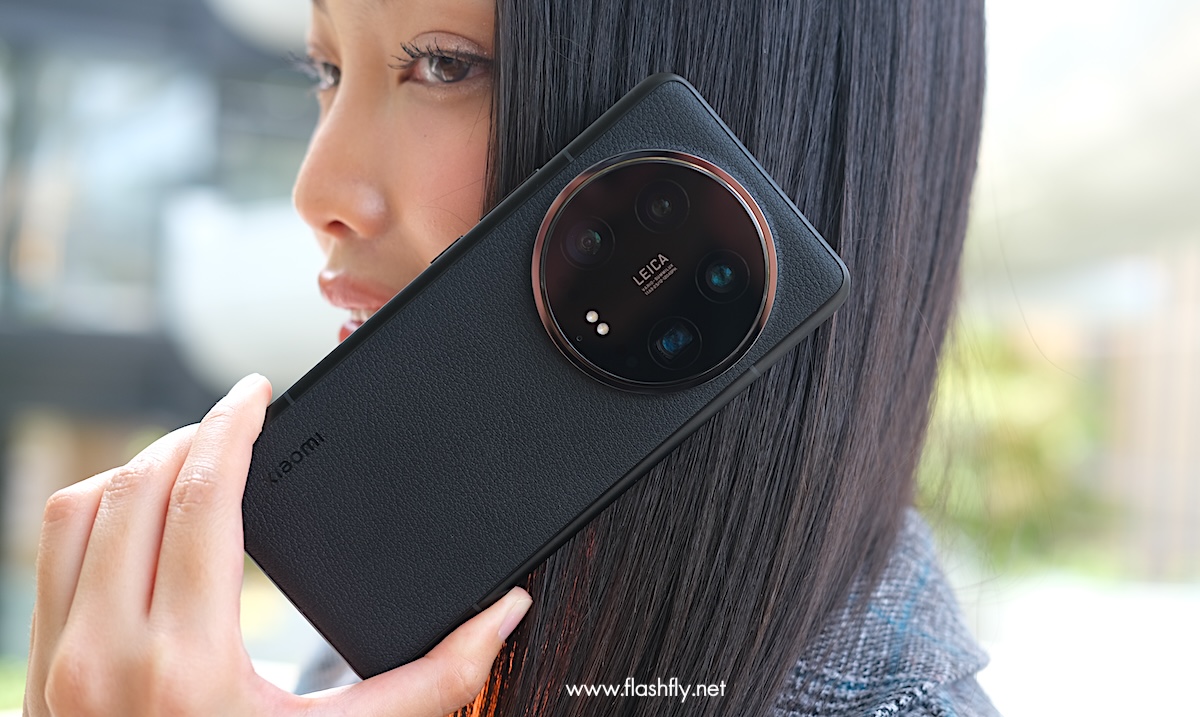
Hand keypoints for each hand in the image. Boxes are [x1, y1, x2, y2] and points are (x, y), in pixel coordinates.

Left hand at [23, 374, 531, 716]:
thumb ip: (434, 681)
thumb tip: (504, 614)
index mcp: (190, 664)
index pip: (200, 497)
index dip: (231, 425)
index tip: (257, 392)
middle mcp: (107, 652)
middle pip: (135, 485)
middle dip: (191, 435)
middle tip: (238, 423)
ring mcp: (60, 661)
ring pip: (76, 506)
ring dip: (136, 466)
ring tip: (192, 461)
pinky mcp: (38, 669)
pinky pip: (50, 550)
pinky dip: (96, 509)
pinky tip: (143, 516)